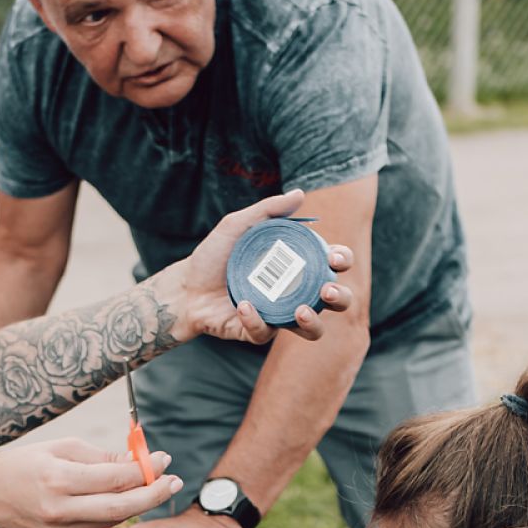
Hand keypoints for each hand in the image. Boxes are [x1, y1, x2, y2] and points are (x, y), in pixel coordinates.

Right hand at [0, 438, 179, 527]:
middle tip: (175, 481)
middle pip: (121, 507)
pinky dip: (115, 514)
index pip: (114, 477)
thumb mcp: (60, 448)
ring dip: (138, 504)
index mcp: (59, 478)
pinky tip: (125, 500)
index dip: (145, 469)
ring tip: (155, 487)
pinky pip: (98, 527)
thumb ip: (100, 458)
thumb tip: (137, 461)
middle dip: (154, 494)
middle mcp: (60, 508)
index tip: (164, 458)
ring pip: (113, 519)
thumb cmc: (23, 464)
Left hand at [157, 191, 357, 344]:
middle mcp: (294, 293)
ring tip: (301, 310)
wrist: (185, 286)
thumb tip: (300, 194)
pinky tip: (243, 305)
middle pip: (335, 300)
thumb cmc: (214, 256)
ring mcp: (279, 315)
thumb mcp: (237, 225)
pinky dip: (256, 320)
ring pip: (313, 330)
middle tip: (326, 289)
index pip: (331, 264)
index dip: (342, 260)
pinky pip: (266, 333)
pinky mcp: (258, 332)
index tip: (334, 257)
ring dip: (314, 322)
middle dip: (340, 296)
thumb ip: (268, 210)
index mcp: (296, 266)